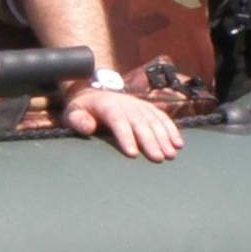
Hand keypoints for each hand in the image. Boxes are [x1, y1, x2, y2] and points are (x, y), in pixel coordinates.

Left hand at [62, 78, 184, 162]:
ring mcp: (139, 105)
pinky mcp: (148, 108)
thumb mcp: (72, 113)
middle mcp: (126, 104)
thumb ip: (78, 120)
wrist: (93, 93)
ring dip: (164, 137)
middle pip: (140, 123)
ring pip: (154, 121)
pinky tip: (179, 144)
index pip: (118, 120)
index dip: (126, 136)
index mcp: (107, 105)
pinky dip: (172, 130)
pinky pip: (162, 118)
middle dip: (150, 141)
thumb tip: (87, 127)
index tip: (133, 153)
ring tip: (170, 154)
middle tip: (158, 158)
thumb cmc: (81, 109)